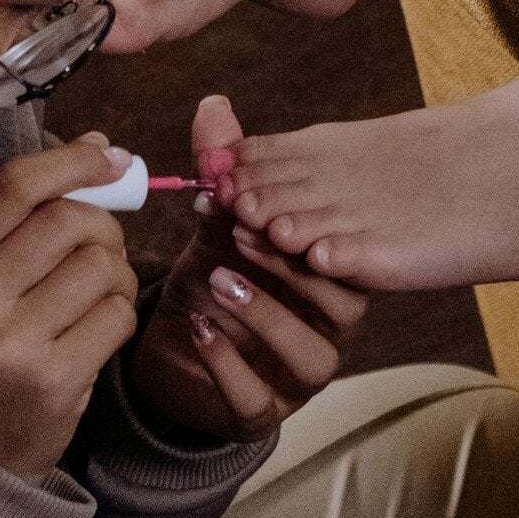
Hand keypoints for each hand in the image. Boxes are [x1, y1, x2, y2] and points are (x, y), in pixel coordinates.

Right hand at [0, 137, 140, 482]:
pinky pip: (118, 314)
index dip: (72, 160)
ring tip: (96, 295)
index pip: (14, 187)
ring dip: (117, 273)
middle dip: (103, 225)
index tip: (109, 155)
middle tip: (100, 247)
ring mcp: (11, 343)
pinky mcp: (54, 378)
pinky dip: (121, 313)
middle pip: (68, 221)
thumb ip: (21, 218)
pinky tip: (97, 329)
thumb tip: (101, 146)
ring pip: (102, 266)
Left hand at [127, 93, 367, 440]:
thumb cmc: (214, 279)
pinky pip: (257, 396)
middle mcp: (328, 328)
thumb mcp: (218, 221)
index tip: (258, 204)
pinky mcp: (263, 411)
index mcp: (330, 278)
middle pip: (342, 304)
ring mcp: (299, 375)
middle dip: (294, 268)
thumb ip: (225, 168)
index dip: (305, 227)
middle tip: (244, 238)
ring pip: (311, 356)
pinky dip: (227, 363)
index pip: (341, 252)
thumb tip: (214, 106)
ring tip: (220, 281)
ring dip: (265, 315)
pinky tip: (199, 328)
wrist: (175, 349)